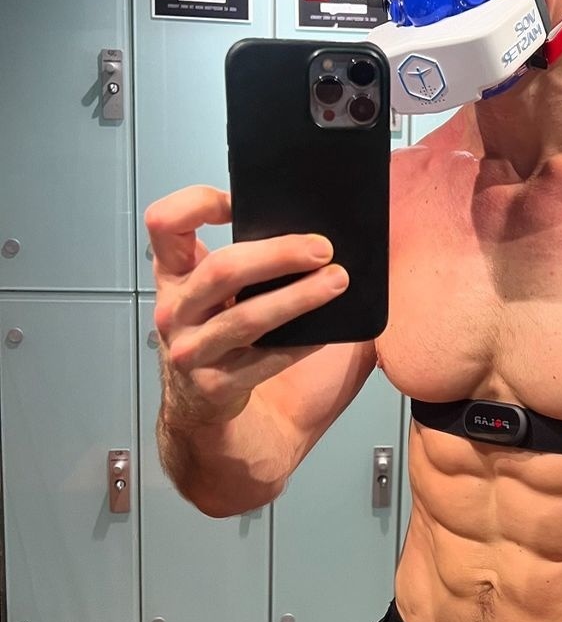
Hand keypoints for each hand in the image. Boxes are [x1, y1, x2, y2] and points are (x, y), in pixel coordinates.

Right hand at [145, 184, 348, 426]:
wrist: (213, 419)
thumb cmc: (232, 344)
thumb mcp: (227, 294)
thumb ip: (256, 262)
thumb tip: (318, 230)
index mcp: (175, 275)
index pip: (165, 224)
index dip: (198, 204)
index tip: (241, 202)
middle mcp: (176, 310)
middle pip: (222, 269)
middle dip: (278, 254)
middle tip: (323, 248)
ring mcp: (192, 351)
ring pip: (247, 317)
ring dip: (299, 297)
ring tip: (337, 282)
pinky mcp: (216, 386)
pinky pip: (267, 359)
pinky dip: (303, 342)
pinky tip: (330, 330)